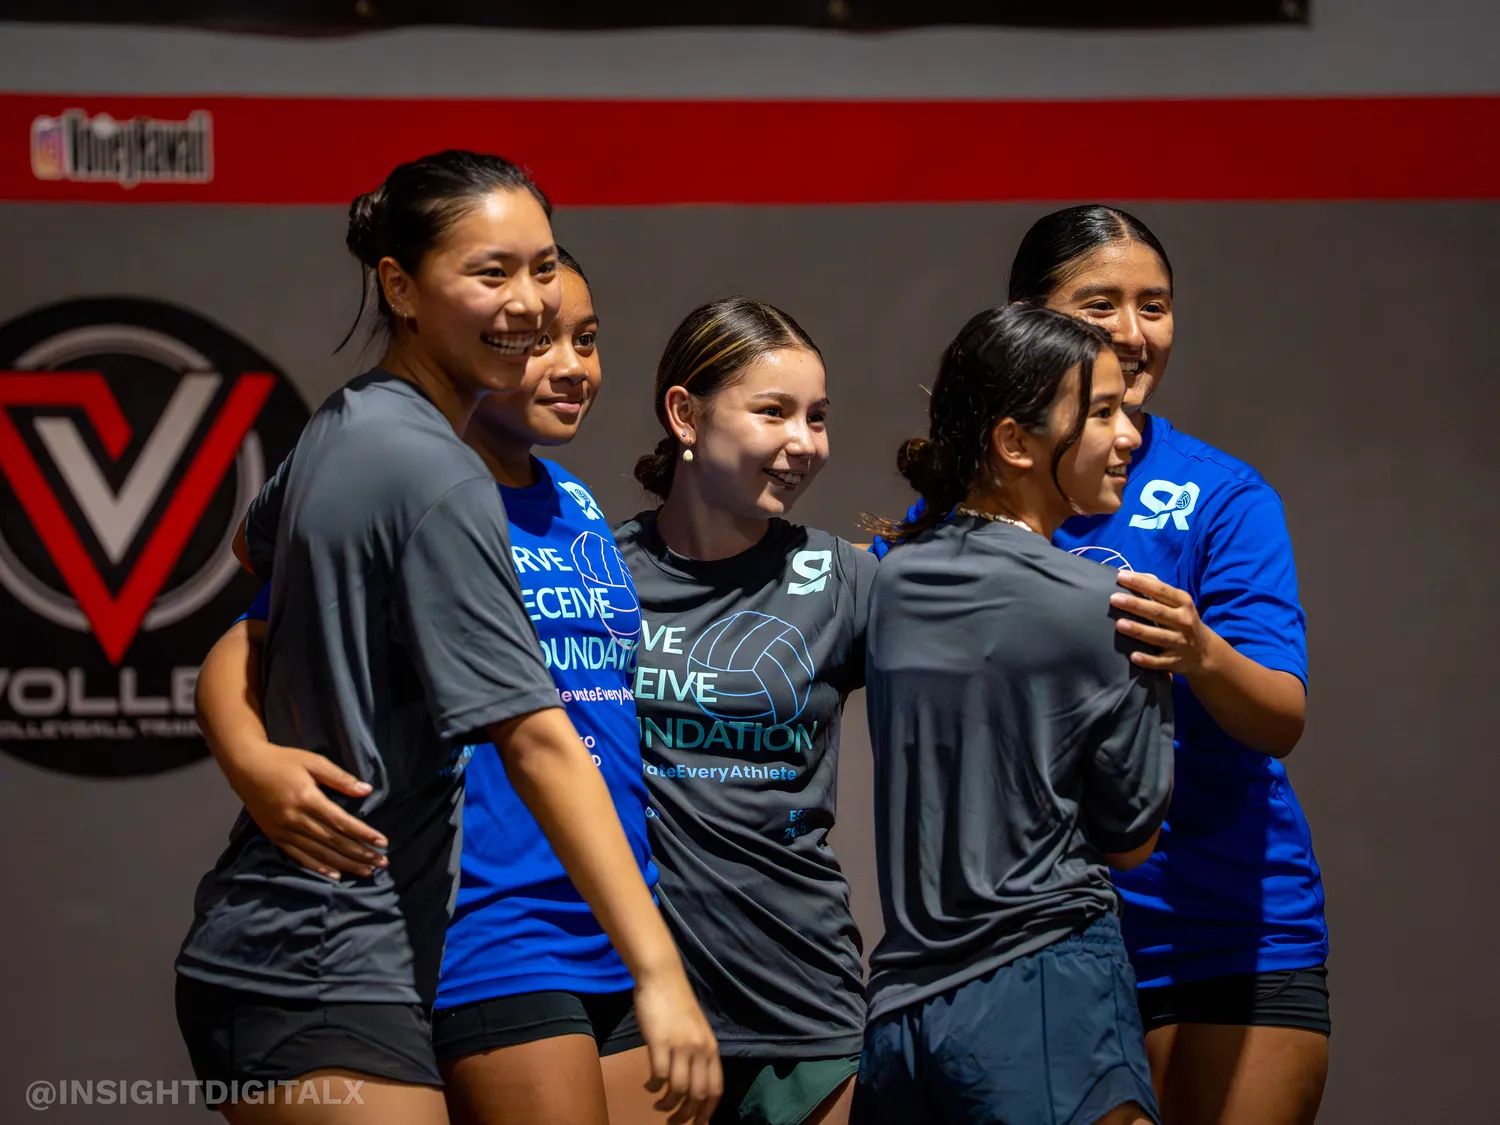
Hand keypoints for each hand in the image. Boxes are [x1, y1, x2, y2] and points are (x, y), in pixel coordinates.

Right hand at [226, 743, 387, 879]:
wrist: (245, 766)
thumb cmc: (283, 760)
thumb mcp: (313, 761)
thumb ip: (339, 778)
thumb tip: (366, 790)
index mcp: (307, 798)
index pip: (341, 822)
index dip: (363, 834)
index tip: (382, 842)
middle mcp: (295, 819)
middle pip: (332, 841)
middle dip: (359, 853)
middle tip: (381, 863)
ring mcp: (283, 831)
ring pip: (319, 853)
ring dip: (344, 864)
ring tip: (366, 871)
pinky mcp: (275, 837)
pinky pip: (298, 857)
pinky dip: (318, 867)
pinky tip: (335, 875)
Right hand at [633, 965, 721, 1124]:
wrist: (663, 978)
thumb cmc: (677, 1004)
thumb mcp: (696, 1031)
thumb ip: (698, 1055)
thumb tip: (693, 1084)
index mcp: (712, 1048)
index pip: (716, 1090)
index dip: (707, 1112)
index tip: (697, 1124)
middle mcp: (700, 1050)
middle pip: (697, 1095)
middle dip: (685, 1116)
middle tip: (672, 1122)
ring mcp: (681, 1046)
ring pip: (677, 1090)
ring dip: (667, 1105)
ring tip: (658, 1106)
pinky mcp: (660, 1042)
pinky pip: (658, 1076)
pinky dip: (653, 1087)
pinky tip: (648, 1085)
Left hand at [1109, 570, 1215, 674]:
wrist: (1205, 652)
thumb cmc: (1182, 619)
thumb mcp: (1178, 602)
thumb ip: (1158, 589)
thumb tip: (1134, 574)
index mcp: (1183, 603)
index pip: (1161, 590)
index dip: (1141, 583)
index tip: (1121, 576)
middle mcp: (1183, 621)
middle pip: (1158, 612)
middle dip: (1136, 605)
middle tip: (1113, 598)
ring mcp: (1181, 642)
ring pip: (1158, 636)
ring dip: (1139, 630)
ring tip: (1119, 624)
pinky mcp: (1176, 661)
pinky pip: (1161, 661)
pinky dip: (1148, 660)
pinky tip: (1133, 656)